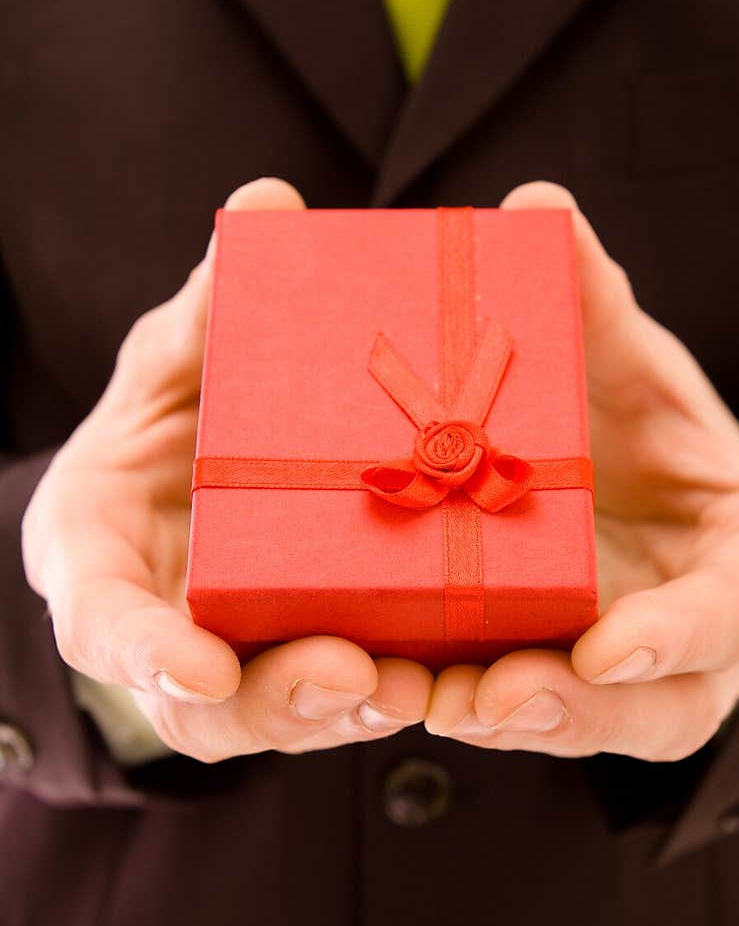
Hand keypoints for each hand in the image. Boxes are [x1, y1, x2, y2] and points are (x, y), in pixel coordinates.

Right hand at [22, 178, 431, 761]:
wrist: (208, 475)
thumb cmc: (175, 414)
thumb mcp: (179, 360)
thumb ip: (212, 308)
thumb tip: (266, 205)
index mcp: (99, 559)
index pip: (100, 620)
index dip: (141, 651)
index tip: (197, 666)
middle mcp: (163, 635)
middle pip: (204, 706)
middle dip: (276, 697)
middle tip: (348, 671)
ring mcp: (233, 667)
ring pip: (282, 719)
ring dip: (348, 711)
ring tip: (413, 685)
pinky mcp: (304, 671)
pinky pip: (345, 701)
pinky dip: (391, 693)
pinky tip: (452, 676)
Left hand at [426, 182, 738, 759]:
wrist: (609, 467)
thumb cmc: (635, 411)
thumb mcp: (619, 354)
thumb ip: (591, 300)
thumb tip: (538, 207)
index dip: (687, 630)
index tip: (610, 640)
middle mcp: (711, 635)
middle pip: (674, 706)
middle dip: (585, 708)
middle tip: (493, 693)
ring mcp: (648, 676)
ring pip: (601, 729)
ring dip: (519, 723)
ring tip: (437, 701)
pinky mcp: (580, 691)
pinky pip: (537, 718)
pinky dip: (480, 708)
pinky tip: (412, 690)